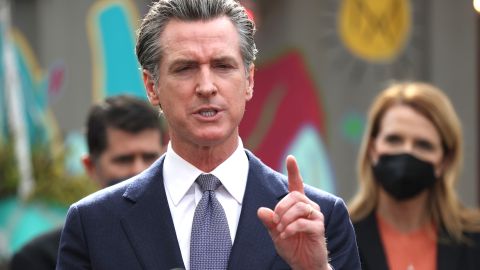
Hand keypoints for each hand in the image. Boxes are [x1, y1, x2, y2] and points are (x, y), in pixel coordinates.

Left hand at [257, 155, 330, 269]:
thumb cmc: (291, 246)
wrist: (304, 264)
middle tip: (275, 222)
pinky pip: (303, 222)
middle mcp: (309, 207)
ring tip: (281, 230)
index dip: (294, 171)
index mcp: (298, 205)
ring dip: (285, 219)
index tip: (290, 158)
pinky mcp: (319, 228)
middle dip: (280, 207)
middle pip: (294, 196)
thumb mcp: (275, 233)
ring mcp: (316, 216)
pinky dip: (290, 228)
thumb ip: (269, 222)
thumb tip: (261, 210)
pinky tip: (285, 235)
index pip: (297, 184)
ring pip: (299, 207)